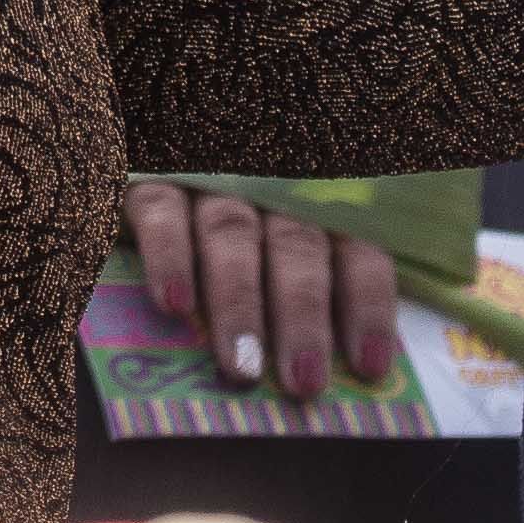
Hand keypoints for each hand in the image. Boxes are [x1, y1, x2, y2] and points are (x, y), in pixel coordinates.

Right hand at [122, 183, 399, 402]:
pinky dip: (170, 256)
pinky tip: (175, 304)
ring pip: (232, 235)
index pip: (356, 249)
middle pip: (296, 247)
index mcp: (318, 203)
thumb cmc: (247, 226)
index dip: (367, 305)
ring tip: (241, 366)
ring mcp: (213, 180)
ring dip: (239, 303)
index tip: (369, 367)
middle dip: (303, 316)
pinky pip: (163, 213)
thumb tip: (339, 365)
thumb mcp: (287, 238)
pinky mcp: (154, 179)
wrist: (159, 140)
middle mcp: (273, 187)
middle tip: (304, 381)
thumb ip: (312, 284)